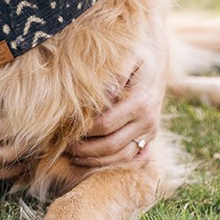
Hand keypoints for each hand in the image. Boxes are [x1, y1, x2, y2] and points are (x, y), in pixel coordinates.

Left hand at [67, 19, 166, 167]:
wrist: (156, 58)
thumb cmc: (133, 55)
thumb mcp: (125, 57)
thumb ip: (113, 75)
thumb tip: (103, 94)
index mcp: (140, 102)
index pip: (105, 125)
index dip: (82, 130)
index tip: (64, 128)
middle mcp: (148, 121)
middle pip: (111, 145)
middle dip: (85, 149)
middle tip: (63, 146)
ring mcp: (151, 131)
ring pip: (122, 157)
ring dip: (96, 160)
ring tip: (73, 155)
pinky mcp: (151, 136)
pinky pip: (135, 159)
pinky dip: (115, 164)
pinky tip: (94, 161)